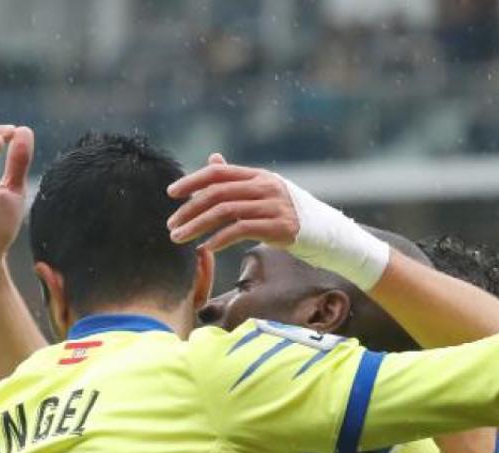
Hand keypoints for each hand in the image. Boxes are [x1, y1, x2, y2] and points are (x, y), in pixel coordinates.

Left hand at [168, 153, 389, 288]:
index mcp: (260, 176)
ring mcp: (273, 206)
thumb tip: (212, 159)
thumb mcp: (265, 192)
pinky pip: (241, 230)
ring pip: (225, 212)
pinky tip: (206, 248)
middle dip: (189, 209)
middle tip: (171, 225)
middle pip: (217, 194)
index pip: (219, 173)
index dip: (192, 181)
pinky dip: (219, 239)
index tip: (171, 193)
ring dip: (197, 226)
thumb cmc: (291, 215)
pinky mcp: (279, 227)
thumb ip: (237, 178)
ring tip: (178, 238)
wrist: (328, 235)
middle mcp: (265, 187)